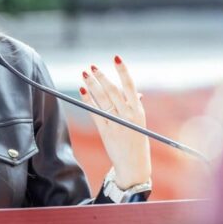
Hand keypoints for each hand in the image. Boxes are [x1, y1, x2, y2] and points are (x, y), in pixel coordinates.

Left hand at [79, 56, 150, 188]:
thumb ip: (135, 107)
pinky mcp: (106, 132)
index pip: (130, 85)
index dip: (123, 70)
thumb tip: (135, 93)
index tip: (115, 58)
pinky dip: (88, 101)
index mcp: (138, 111)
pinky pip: (96, 113)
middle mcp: (128, 116)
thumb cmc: (138, 142)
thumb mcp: (140, 123)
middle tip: (93, 66)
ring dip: (92, 85)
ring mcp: (117, 124)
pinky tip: (82, 91)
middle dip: (102, 77)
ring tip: (85, 74)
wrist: (135, 166)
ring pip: (103, 99)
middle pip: (113, 91)